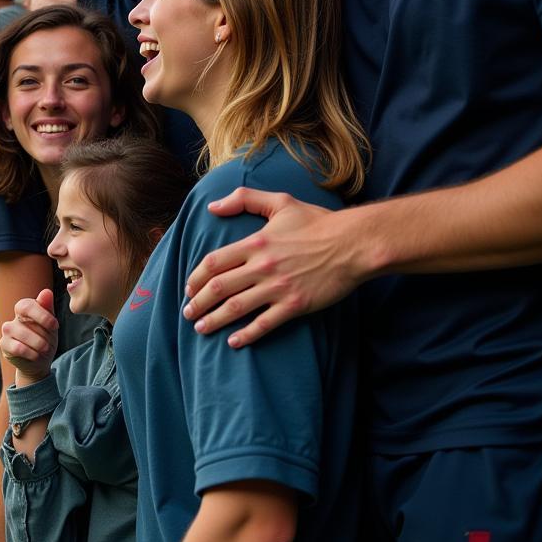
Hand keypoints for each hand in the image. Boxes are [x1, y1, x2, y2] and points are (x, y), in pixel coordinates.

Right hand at [0, 289, 57, 385]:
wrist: (39, 362)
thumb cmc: (45, 339)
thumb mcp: (51, 325)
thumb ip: (48, 308)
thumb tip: (46, 291)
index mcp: (25, 309)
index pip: (27, 305)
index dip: (42, 315)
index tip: (55, 325)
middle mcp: (14, 318)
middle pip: (24, 318)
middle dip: (41, 331)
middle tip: (50, 342)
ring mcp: (7, 331)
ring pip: (21, 333)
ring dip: (38, 343)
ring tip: (45, 349)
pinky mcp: (4, 344)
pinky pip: (17, 347)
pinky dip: (31, 353)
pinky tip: (36, 355)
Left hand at [182, 188, 364, 347]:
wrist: (353, 244)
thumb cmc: (317, 222)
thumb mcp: (280, 202)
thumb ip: (244, 199)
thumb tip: (213, 206)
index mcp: (255, 243)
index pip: (214, 262)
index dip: (196, 277)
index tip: (188, 288)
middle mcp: (262, 267)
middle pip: (218, 287)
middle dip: (198, 303)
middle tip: (188, 313)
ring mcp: (278, 288)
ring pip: (236, 308)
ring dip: (214, 320)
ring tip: (201, 328)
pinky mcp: (295, 305)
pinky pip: (265, 324)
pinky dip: (247, 335)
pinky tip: (234, 342)